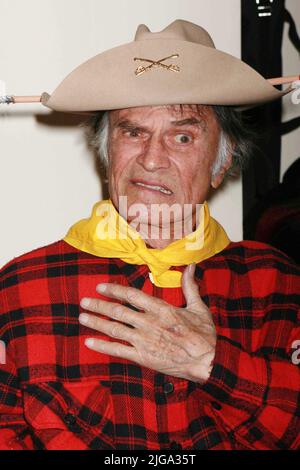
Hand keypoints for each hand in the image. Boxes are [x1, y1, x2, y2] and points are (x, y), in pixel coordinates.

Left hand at [79, 264, 215, 382]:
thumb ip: (190, 286)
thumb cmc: (204, 335)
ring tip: (82, 317)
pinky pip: (118, 350)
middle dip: (98, 305)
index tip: (100, 287)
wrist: (206, 362)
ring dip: (96, 322)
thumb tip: (191, 266)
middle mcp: (148, 323)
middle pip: (117, 311)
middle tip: (84, 301)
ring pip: (114, 329)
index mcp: (161, 309)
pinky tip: (89, 342)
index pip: (131, 295)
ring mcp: (143, 341)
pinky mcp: (142, 357)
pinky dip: (102, 346)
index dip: (113, 290)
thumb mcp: (198, 307)